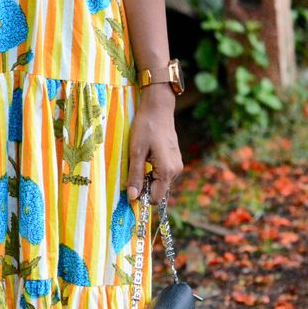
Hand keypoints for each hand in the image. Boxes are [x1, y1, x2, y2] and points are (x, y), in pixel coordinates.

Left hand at [126, 86, 182, 206]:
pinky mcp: (176, 161)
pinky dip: (154, 173)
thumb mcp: (136, 152)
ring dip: (149, 179)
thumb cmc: (145, 128)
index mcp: (166, 171)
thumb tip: (132, 197)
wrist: (159, 109)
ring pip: (161, 184)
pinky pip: (164, 175)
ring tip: (140, 162)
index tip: (130, 187)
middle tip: (133, 171)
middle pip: (158, 192)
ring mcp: (177, 166)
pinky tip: (147, 159)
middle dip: (145, 187)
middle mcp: (176, 171)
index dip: (141, 197)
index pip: (154, 198)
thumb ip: (135, 176)